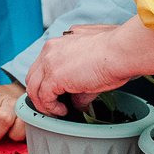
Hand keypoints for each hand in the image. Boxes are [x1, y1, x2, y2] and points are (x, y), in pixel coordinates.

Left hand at [0, 82, 27, 141]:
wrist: (19, 93)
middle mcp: (10, 102)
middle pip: (3, 120)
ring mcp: (23, 111)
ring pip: (17, 130)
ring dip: (7, 135)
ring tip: (4, 132)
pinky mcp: (34, 119)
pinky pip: (27, 134)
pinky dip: (19, 136)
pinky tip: (14, 131)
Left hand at [24, 17, 153, 116]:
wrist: (120, 51)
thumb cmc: (116, 53)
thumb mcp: (93, 64)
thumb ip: (81, 82)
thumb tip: (78, 102)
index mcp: (60, 42)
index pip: (44, 63)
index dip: (47, 81)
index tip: (55, 93)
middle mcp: (50, 49)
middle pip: (33, 75)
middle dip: (39, 92)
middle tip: (52, 105)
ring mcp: (49, 62)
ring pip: (33, 87)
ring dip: (43, 103)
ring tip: (56, 111)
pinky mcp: (54, 76)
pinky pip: (43, 97)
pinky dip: (50, 107)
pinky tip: (62, 111)